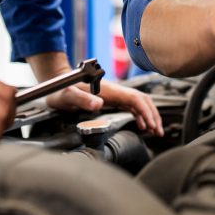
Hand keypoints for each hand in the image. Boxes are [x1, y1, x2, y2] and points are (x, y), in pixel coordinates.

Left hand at [45, 81, 163, 135]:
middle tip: (159, 131)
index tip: (151, 124)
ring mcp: (113, 95)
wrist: (55, 83)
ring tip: (155, 130)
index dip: (146, 111)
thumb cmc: (61, 90)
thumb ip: (82, 99)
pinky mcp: (110, 99)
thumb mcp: (68, 96)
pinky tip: (141, 125)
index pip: (134, 98)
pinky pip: (130, 106)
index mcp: (109, 90)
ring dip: (148, 116)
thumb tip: (98, 103)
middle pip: (141, 100)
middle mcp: (114, 91)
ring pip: (138, 103)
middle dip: (153, 115)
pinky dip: (139, 116)